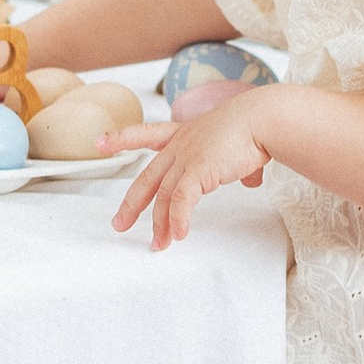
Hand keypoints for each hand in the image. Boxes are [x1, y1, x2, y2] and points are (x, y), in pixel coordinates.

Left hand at [109, 92, 269, 248]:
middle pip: (147, 178)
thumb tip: (251, 179)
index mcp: (186, 134)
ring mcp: (187, 158)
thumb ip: (240, 166)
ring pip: (163, 196)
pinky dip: (177, 220)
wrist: (263, 118)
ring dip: (160, 224)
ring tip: (158, 245)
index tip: (100, 142)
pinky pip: (180, 202)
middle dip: (131, 204)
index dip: (122, 138)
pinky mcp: (197, 171)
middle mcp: (181, 145)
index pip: (146, 133)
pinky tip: (180, 234)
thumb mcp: (241, 145)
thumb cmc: (257, 125)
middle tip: (119, 224)